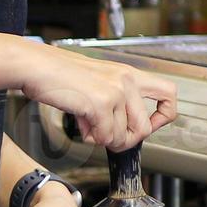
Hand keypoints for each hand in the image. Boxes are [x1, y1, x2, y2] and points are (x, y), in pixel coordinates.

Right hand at [14, 43, 177, 150]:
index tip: (148, 126)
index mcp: (129, 74)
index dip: (162, 117)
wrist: (37, 66)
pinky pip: (104, 136)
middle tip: (109, 136)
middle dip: (126, 140)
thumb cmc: (61, 75)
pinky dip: (91, 137)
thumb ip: (116, 102)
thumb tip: (125, 132)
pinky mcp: (100, 102)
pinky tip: (81, 123)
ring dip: (103, 138)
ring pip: (122, 136)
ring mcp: (115, 91)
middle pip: (145, 128)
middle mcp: (127, 80)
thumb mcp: (98, 82)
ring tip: (88, 124)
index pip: (169, 94)